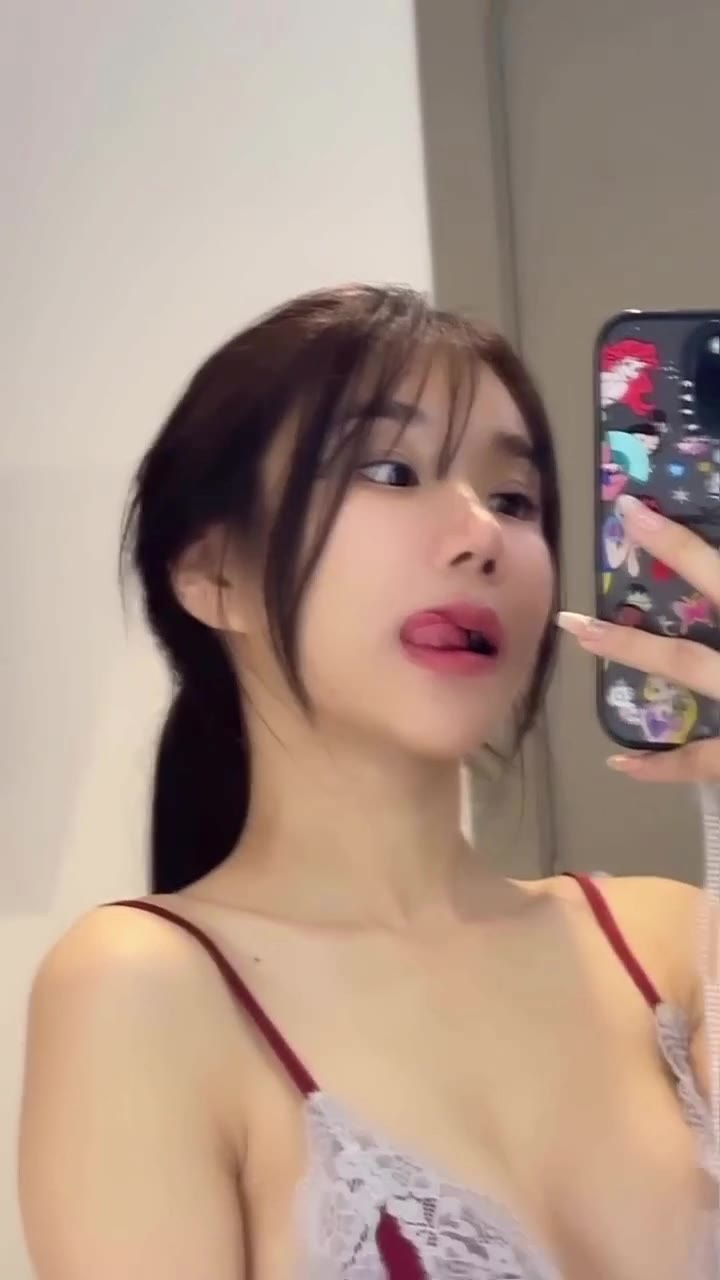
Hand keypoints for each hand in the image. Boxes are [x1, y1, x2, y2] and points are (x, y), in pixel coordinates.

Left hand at [557, 493, 719, 782]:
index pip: (717, 569)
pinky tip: (618, 762)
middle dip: (654, 576)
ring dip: (631, 646)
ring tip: (578, 632)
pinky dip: (660, 765)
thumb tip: (716, 577)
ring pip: (685, 664)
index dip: (674, 541)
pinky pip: (700, 760)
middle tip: (597, 549)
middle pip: (703, 600)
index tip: (629, 508)